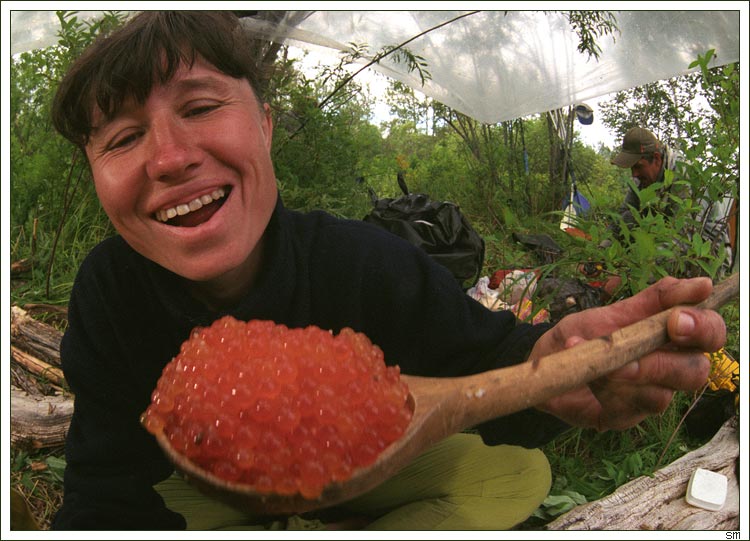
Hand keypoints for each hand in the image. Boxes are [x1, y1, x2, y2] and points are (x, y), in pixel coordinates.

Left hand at [530, 276, 725, 430]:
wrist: (547, 359)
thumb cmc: (585, 333)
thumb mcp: (614, 309)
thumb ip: (656, 298)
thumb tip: (703, 285)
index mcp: (673, 340)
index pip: (711, 334)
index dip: (704, 328)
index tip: (676, 319)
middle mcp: (669, 371)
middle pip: (696, 373)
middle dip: (667, 361)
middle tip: (635, 348)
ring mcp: (648, 396)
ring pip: (660, 394)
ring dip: (628, 373)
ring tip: (599, 359)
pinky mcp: (624, 417)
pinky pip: (624, 407)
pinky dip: (604, 386)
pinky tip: (587, 374)